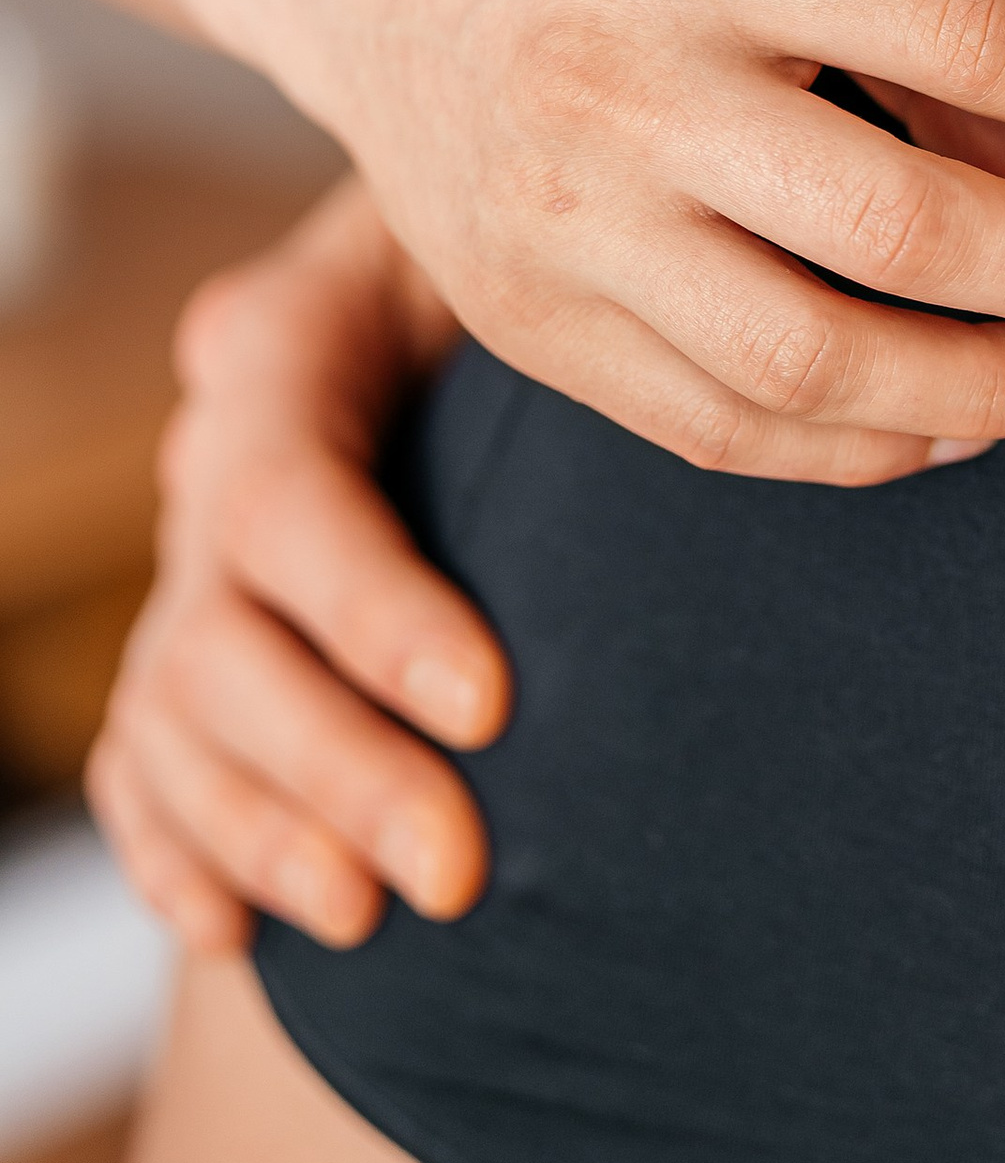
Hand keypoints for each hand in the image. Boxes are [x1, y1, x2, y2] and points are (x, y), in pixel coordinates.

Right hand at [88, 180, 507, 954]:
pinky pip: (139, 763)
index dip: (375, 614)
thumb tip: (706, 355)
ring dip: (261, 831)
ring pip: (175, 717)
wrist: (449, 277)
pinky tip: (230, 935)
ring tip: (363, 919)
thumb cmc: (530, 245)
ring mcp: (189, 565)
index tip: (492, 706)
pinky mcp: (185, 653)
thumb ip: (572, 285)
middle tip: (455, 872)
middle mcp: (211, 461)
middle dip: (334, 768)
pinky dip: (176, 849)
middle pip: (225, 638)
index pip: (290, 498)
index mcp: (281, 346)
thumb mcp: (539, 227)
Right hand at [230, 0, 1004, 481]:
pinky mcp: (527, 324)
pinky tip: (953, 421)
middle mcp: (622, 82)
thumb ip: (937, 24)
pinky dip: (866, 445)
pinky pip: (725, 429)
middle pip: (902, 227)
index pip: (966, 37)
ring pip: (814, 362)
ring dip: (992, 390)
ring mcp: (562, 220)